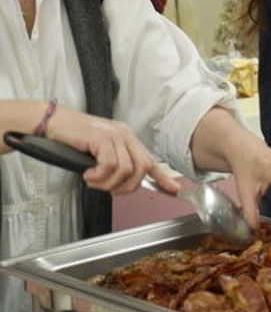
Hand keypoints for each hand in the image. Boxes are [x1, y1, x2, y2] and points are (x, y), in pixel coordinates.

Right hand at [46, 105, 180, 194]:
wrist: (55, 121)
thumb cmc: (74, 138)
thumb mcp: (100, 151)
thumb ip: (115, 162)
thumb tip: (124, 184)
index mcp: (128, 139)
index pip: (150, 160)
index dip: (163, 178)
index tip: (174, 190)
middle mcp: (125, 135)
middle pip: (142, 168)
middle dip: (128, 186)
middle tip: (109, 189)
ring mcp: (115, 135)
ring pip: (126, 169)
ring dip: (108, 183)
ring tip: (93, 180)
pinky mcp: (102, 138)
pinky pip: (110, 165)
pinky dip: (99, 176)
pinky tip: (88, 174)